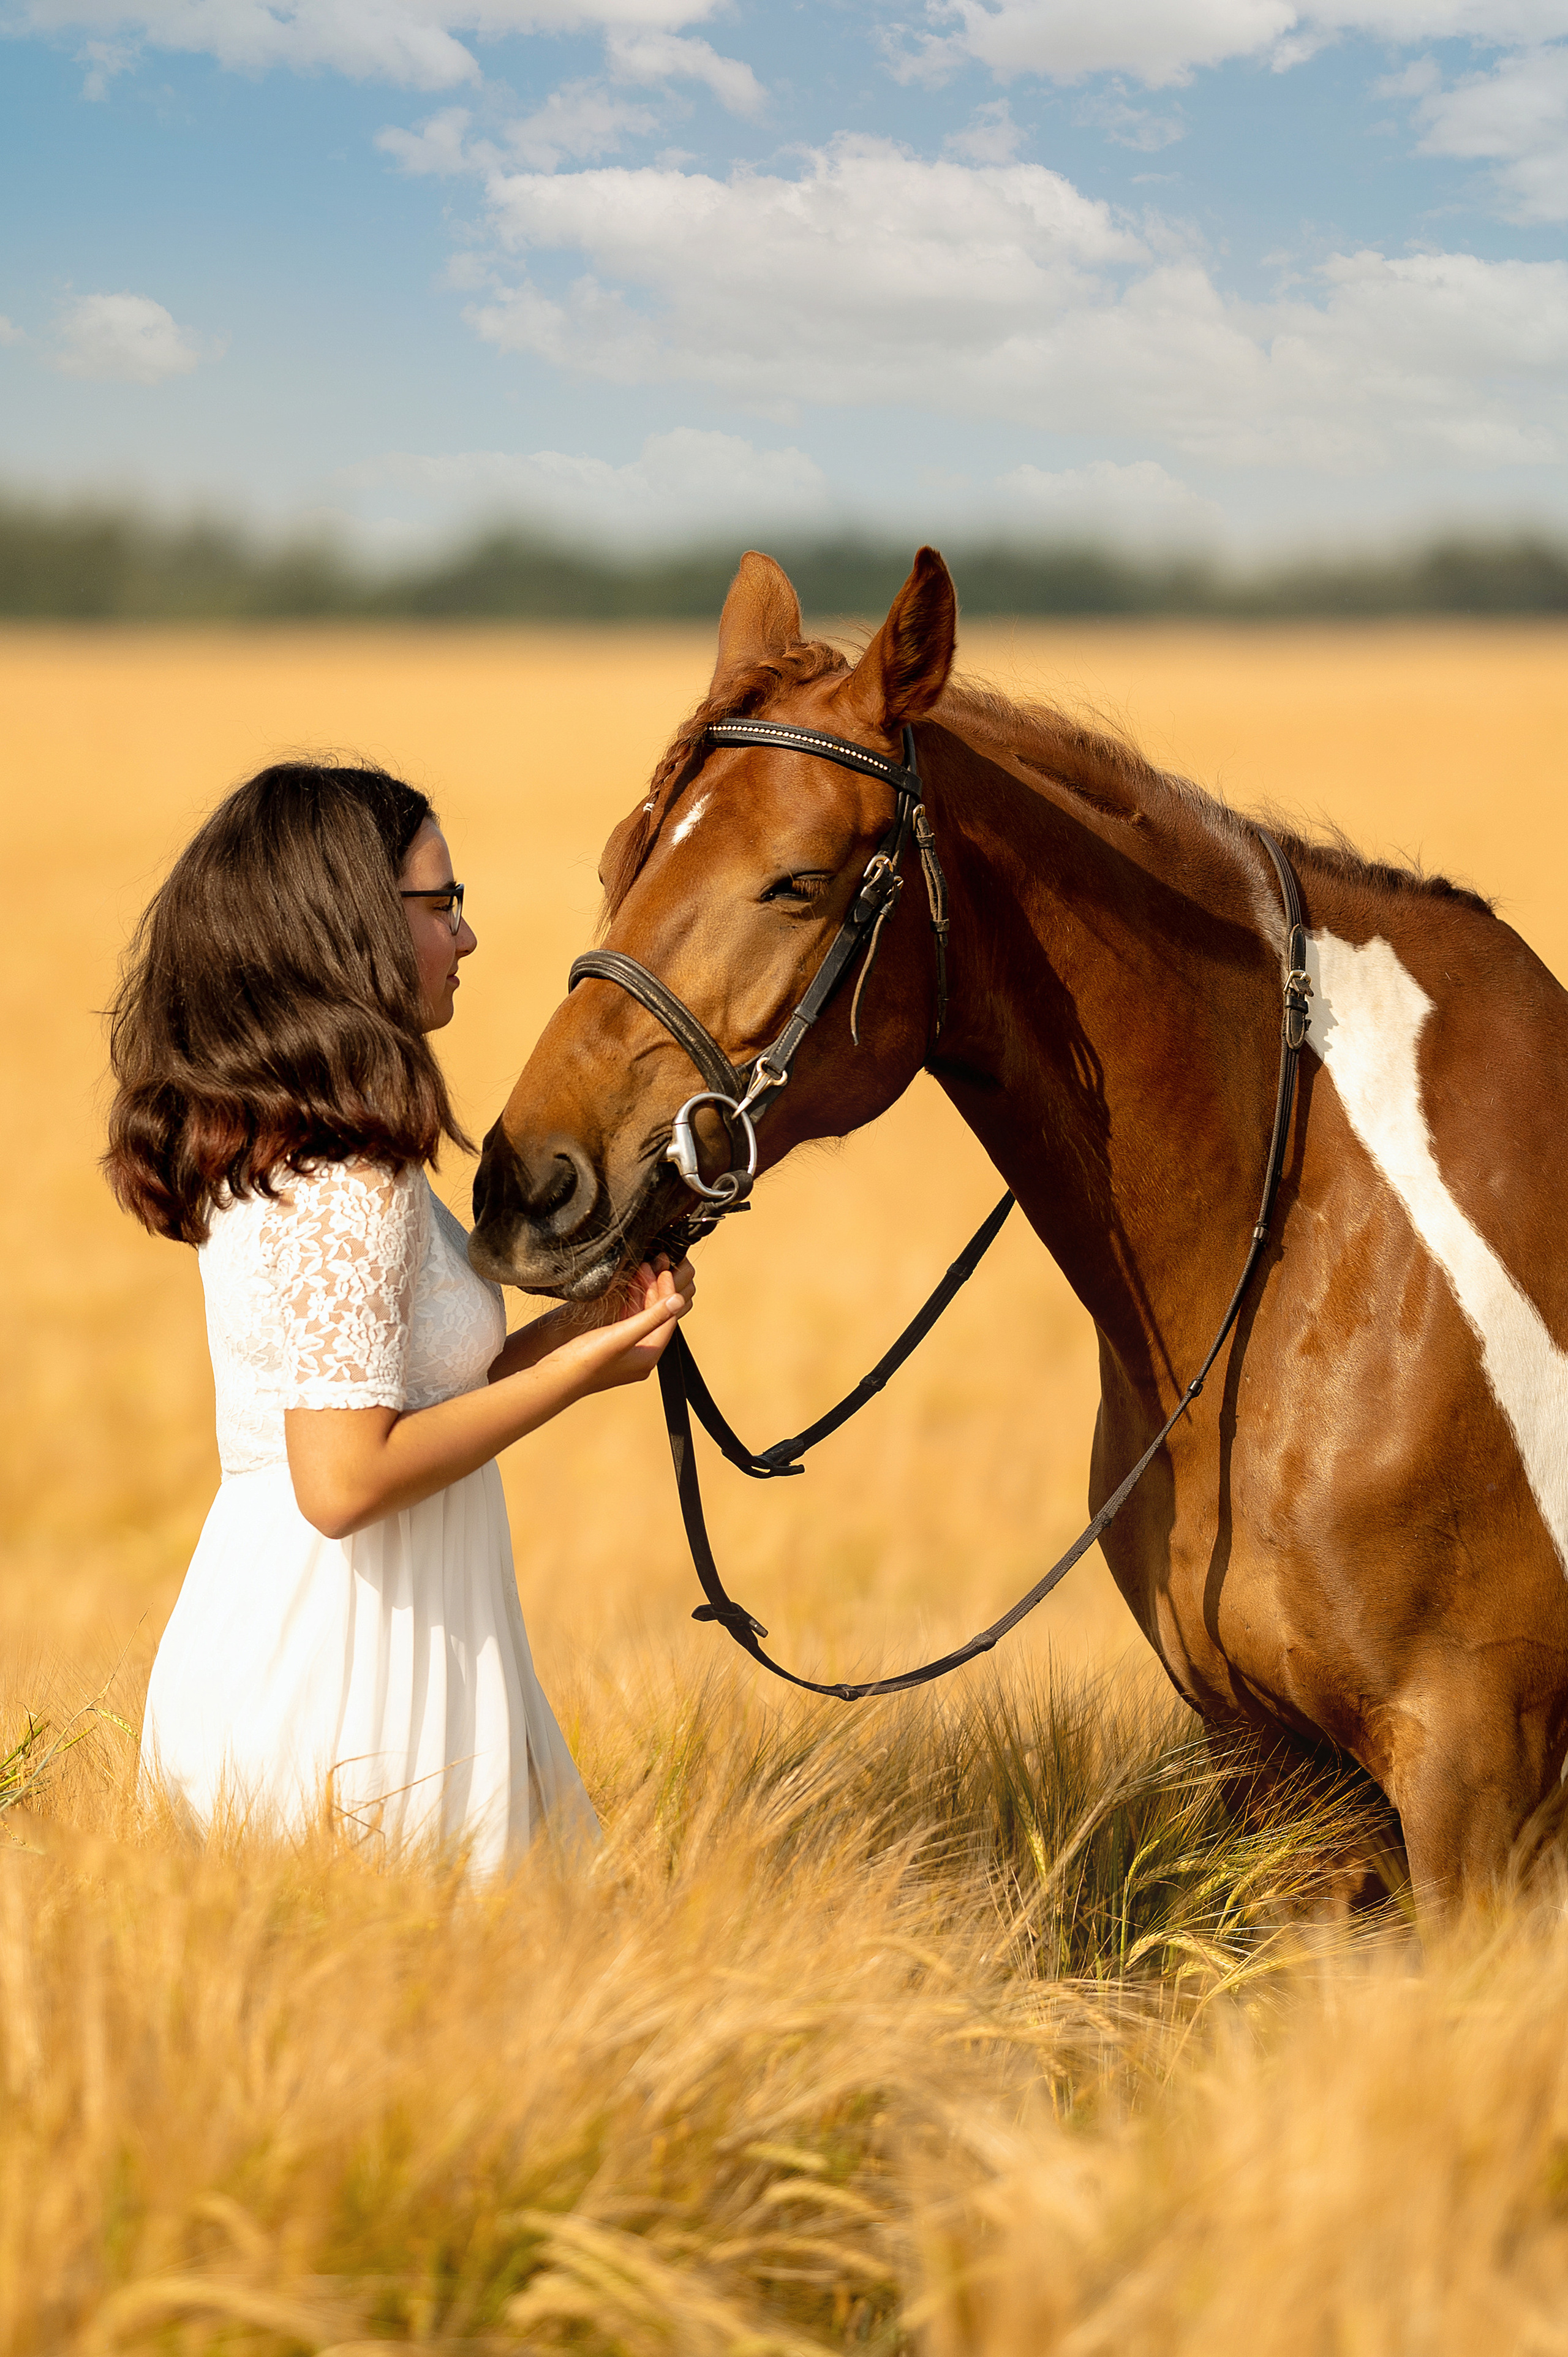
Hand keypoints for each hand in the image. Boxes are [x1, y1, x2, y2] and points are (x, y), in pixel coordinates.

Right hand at [562, 1255, 693, 1394]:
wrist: (557, 1379)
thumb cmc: (587, 1359)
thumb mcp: (623, 1334)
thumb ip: (652, 1317)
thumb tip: (679, 1300)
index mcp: (648, 1356)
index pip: (668, 1318)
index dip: (668, 1292)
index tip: (664, 1271)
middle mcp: (641, 1358)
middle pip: (656, 1319)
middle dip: (654, 1291)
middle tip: (648, 1267)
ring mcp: (627, 1356)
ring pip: (642, 1320)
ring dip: (641, 1297)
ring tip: (637, 1272)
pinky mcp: (612, 1353)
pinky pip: (628, 1325)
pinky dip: (629, 1307)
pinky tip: (624, 1292)